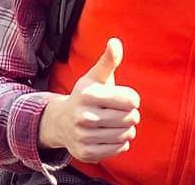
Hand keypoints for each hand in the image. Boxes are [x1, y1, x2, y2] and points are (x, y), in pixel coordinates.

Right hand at [37, 37, 140, 162]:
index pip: (131, 100)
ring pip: (126, 134)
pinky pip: (120, 148)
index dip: (133, 99)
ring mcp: (83, 137)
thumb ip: (109, 60)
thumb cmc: (86, 96)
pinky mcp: (86, 153)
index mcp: (88, 95)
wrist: (61, 122)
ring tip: (116, 124)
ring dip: (127, 129)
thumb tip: (115, 41)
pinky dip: (121, 143)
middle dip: (131, 115)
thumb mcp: (96, 77)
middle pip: (130, 118)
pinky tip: (111, 135)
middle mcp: (83, 117)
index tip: (126, 99)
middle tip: (121, 113)